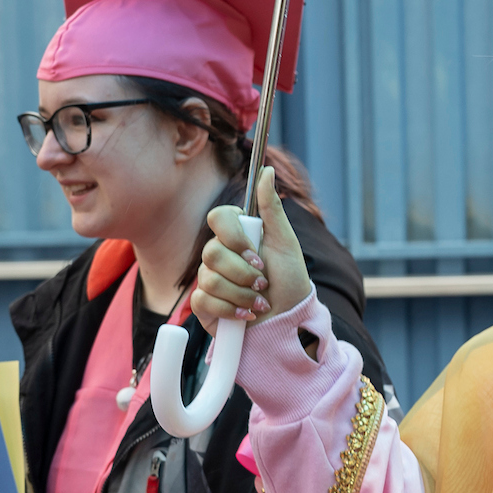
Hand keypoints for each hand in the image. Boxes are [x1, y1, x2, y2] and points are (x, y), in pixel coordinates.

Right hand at [191, 166, 312, 332]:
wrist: (288, 320)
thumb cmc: (290, 281)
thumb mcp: (286, 243)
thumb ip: (272, 208)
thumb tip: (266, 171)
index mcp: (236, 235)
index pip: (218, 217)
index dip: (233, 236)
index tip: (255, 252)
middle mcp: (219, 254)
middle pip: (211, 252)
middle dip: (243, 272)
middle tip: (263, 282)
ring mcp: (208, 279)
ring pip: (208, 279)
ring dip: (241, 294)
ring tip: (259, 301)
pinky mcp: (203, 305)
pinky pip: (203, 301)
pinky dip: (229, 310)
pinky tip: (245, 315)